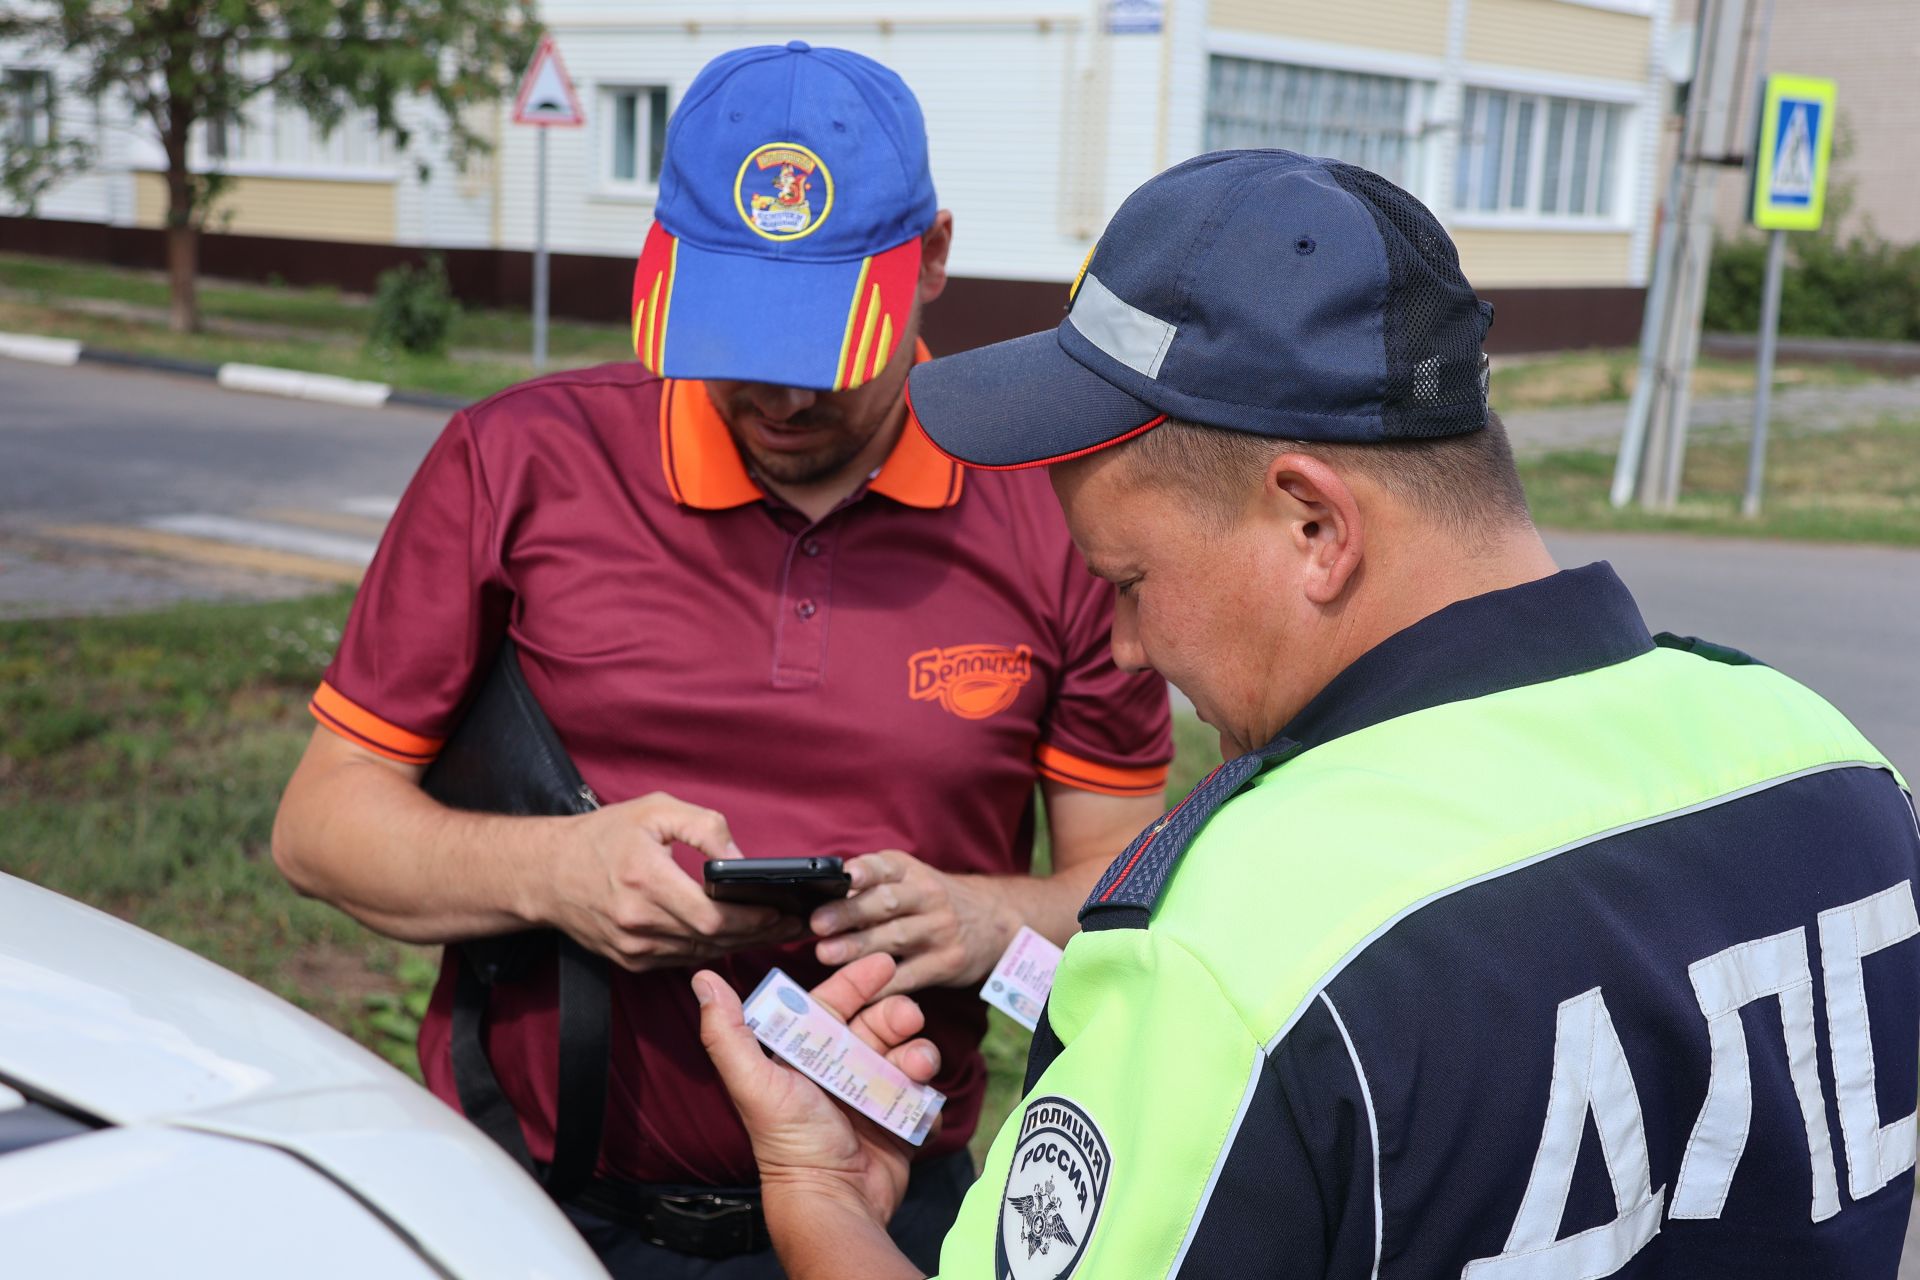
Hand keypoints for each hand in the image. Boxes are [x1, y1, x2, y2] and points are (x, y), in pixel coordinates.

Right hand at [541, 792, 807, 970]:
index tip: (783, 909)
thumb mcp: (654, 810)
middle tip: (794, 921)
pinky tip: (738, 937)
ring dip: (741, 944)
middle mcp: (638, 921)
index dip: (753, 918)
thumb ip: (704, 827)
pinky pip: (683, 959)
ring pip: (702, 953)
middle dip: (759, 931)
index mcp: (645, 880)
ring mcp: (633, 947)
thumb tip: (742, 861)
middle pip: (713, 940)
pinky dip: (712, 949)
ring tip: (776, 928)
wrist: (545, 874)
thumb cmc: (603, 836)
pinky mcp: (631, 961)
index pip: (712, 916)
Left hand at [694, 955, 939, 1227]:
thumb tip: (703, 979)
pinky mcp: (900, 1121)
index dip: (856, 982)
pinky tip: (919, 1097)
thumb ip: (727, 1032)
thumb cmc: (790, 1143)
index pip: (833, 1004)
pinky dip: (927, 1091)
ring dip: (918, 1051)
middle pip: (878, 1023)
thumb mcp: (753, 1082)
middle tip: (908, 1017)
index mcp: (807, 1056)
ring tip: (916, 1064)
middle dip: (896, 1013)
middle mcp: (841, 1071)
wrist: (833, 1201)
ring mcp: (874, 1095)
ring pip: (907, 1053)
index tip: (883, 964)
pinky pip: (924, 1093)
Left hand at [809, 851, 1016, 995]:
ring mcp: (939, 930)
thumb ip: (871, 887)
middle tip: (818, 924)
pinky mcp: (946, 962)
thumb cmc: (932, 901)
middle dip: (850, 912)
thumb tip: (819, 898)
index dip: (866, 870)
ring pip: (895, 938)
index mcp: (910, 872)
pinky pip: (910, 976)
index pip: (886, 867)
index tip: (846, 875)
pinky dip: (882, 985)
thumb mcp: (910, 880)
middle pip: (887, 903)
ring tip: (826, 954)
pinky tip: (857, 990)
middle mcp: (927, 896)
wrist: (994, 920)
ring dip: (859, 947)